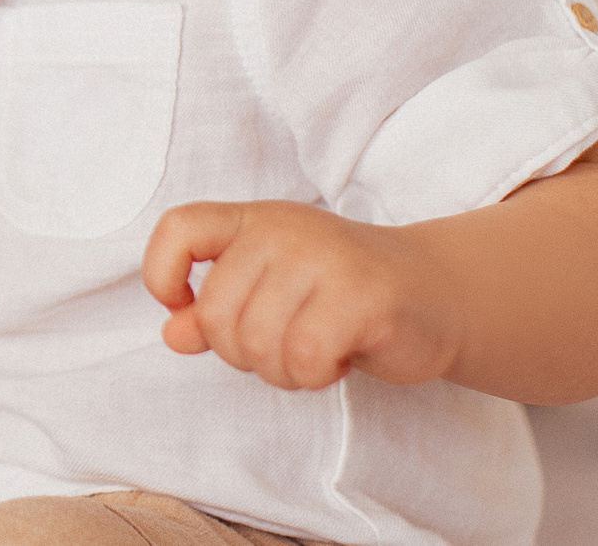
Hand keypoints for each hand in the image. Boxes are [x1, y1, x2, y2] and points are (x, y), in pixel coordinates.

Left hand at [141, 200, 462, 390]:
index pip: (177, 230)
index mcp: (252, 221)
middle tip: (283, 346)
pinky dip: (315, 375)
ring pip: (258, 343)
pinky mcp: (361, 296)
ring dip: (283, 370)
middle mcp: (283, 231)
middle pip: (216, 313)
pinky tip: (338, 359)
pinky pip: (305, 357)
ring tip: (314, 352)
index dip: (162, 275)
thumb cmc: (341, 293)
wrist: (435, 293)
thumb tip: (171, 335)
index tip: (185, 308)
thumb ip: (217, 310)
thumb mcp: (271, 289)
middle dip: (241, 353)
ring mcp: (323, 259)